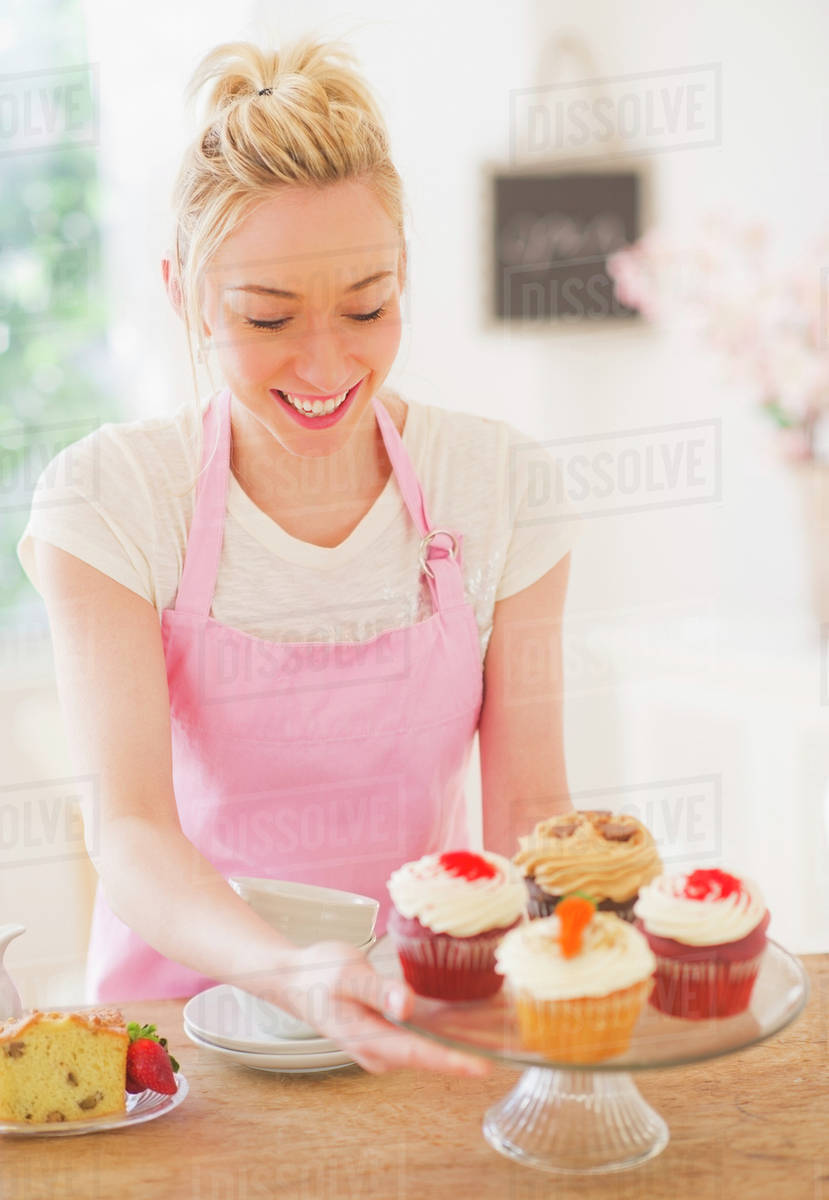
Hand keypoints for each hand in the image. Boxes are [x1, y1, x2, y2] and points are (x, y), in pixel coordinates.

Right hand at [270, 940, 490, 1076]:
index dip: (452, 1061)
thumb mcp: (347, 973)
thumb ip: (377, 990)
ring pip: (426, 1048)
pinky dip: (443, 1031)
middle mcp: (378, 1052)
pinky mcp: (386, 1037)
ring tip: (497, 1030)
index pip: (418, 1054)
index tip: (484, 1067)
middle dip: (465, 1052)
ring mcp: (382, 1047)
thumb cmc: (320, 973)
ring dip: (457, 1042)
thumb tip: (405, 1005)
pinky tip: (467, 1018)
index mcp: (368, 1039)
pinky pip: (420, 1038)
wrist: (295, 980)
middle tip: (506, 1043)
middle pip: (429, 1055)